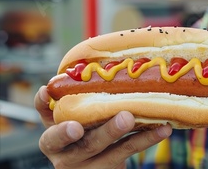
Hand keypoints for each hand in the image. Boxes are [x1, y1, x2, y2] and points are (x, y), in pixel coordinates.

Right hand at [34, 86, 171, 168]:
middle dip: (103, 128)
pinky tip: (162, 128)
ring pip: (107, 150)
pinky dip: (147, 139)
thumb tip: (109, 50)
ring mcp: (86, 165)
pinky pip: (127, 153)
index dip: (44, 106)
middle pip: (80, 141)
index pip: (45, 119)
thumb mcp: (79, 114)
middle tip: (123, 115)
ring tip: (135, 116)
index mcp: (55, 133)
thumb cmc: (89, 128)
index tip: (48, 91)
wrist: (96, 166)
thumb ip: (84, 92)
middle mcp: (65, 152)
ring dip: (123, 133)